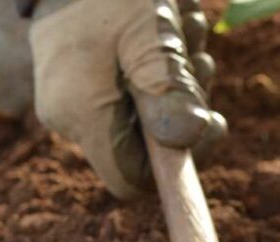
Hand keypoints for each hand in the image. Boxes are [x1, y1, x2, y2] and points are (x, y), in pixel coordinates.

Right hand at [29, 0, 225, 198]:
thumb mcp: (151, 36)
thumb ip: (168, 91)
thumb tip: (189, 140)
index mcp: (79, 112)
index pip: (132, 180)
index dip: (175, 163)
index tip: (209, 121)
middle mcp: (70, 113)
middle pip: (147, 145)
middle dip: (184, 102)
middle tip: (194, 52)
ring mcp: (74, 93)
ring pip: (147, 113)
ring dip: (180, 74)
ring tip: (181, 27)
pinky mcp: (82, 73)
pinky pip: (134, 87)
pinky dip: (163, 61)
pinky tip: (170, 24)